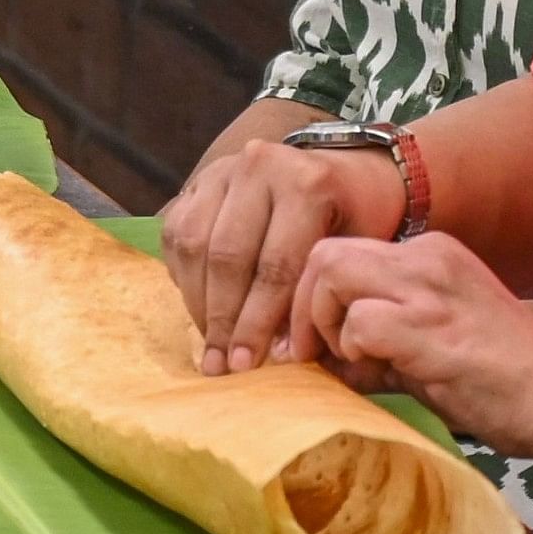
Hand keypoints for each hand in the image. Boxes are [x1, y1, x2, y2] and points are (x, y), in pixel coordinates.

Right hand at [159, 129, 403, 375]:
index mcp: (306, 185)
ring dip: (197, 301)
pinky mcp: (198, 180)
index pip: (274, 266)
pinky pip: (176, 232)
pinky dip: (183, 276)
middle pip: (227, 256)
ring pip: (193, 244)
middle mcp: (259, 167)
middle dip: (222, 319)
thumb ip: (314, 298)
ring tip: (208, 342)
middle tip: (220, 365)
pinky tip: (199, 308)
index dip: (257, 322)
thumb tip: (274, 354)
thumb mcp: (350, 255)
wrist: (344, 172)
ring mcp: (223, 170)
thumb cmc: (356, 220)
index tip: (246, 365)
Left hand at [294, 234, 532, 462]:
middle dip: (302, 306)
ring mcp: (429, 288)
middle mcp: (426, 257)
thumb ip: (380, 342)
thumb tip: (325, 359)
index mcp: (429, 254)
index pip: (342, 252)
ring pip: (330, 274)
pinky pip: (358, 323)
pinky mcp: (430, 327)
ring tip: (348, 364)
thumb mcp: (434, 342)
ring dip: (321, 325)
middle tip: (311, 354)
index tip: (316, 343)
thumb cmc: (507, 381)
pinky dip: (352, 352)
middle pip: (325, 253)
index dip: (315, 298)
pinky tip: (379, 375)